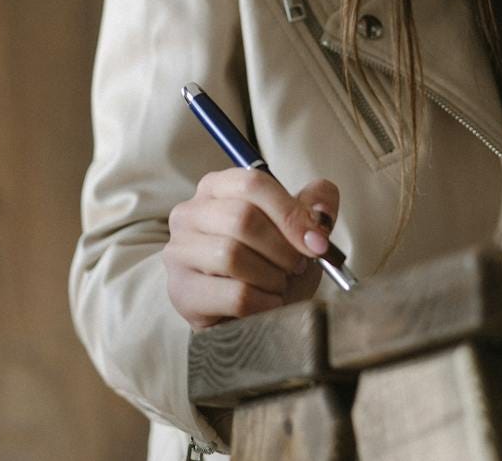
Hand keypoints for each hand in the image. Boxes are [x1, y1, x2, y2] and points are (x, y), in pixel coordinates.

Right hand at [163, 168, 340, 329]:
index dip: (291, 213)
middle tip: (297, 266)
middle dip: (283, 248)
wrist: (250, 318)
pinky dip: (264, 303)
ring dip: (271, 276)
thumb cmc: (270, 267)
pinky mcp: (181, 291)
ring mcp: (179, 251)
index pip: (253, 184)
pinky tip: (267, 304)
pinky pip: (234, 295)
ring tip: (278, 284)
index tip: (317, 242)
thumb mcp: (296, 233)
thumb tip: (322, 208)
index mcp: (217, 187)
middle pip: (242, 218)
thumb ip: (313, 211)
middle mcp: (190, 213)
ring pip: (232, 255)